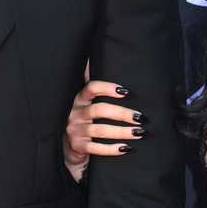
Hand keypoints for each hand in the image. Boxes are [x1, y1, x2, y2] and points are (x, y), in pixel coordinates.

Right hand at [63, 65, 147, 182]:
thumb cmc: (82, 118)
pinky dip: (112, 149)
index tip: (125, 91)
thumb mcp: (84, 102)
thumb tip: (91, 58)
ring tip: (139, 132)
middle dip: (122, 113)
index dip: (107, 88)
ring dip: (122, 131)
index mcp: (79, 99)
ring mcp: (75, 130)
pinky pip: (97, 148)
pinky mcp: (77, 146)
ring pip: (101, 130)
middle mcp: (75, 113)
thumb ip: (92, 86)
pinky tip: (126, 148)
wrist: (65, 144)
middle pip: (100, 110)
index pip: (91, 88)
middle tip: (140, 117)